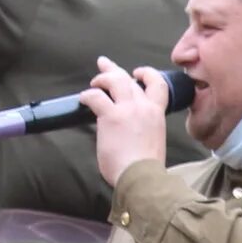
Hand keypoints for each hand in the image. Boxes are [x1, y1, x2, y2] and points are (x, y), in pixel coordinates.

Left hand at [84, 57, 172, 188]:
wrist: (142, 177)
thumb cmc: (146, 169)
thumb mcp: (153, 142)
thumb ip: (143, 130)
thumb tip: (127, 132)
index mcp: (157, 115)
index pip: (158, 85)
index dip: (147, 74)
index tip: (137, 73)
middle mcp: (144, 107)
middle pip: (129, 79)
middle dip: (115, 70)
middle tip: (104, 65)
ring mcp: (128, 110)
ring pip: (114, 80)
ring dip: (102, 78)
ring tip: (93, 83)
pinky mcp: (111, 116)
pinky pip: (95, 97)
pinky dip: (88, 95)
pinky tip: (83, 99)